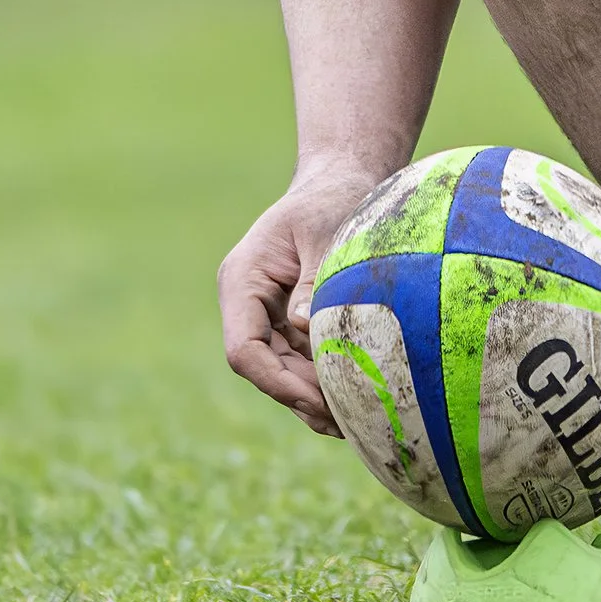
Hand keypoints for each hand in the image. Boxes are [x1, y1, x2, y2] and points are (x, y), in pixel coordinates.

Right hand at [218, 161, 385, 434]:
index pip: (243, 348)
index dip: (275, 380)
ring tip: (356, 422)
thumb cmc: (332, 198)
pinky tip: (357, 404)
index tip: (314, 398)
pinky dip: (326, 382)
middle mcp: (249, 304)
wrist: (342, 179)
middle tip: (346, 420)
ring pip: (284, 371)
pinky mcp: (294, 322)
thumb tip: (305, 327)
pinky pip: (304, 361)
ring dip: (314, 398)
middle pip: (264, 368)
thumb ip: (315, 277)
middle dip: (301, 397)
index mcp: (243, 280)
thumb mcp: (325, 229)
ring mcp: (270, 315)